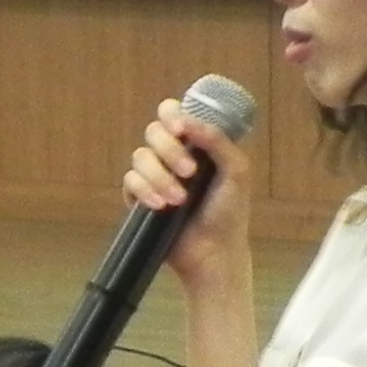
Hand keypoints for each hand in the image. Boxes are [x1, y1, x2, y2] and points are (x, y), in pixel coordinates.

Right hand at [120, 98, 252, 286]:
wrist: (214, 252)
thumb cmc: (229, 212)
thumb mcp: (236, 172)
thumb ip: (217, 141)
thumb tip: (189, 121)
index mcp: (195, 144)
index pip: (173, 114)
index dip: (172, 116)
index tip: (181, 130)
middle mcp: (172, 155)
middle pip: (153, 132)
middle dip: (169, 150)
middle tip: (190, 173)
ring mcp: (154, 176)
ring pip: (140, 156)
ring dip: (159, 176)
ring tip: (178, 200)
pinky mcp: (139, 198)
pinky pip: (130, 181)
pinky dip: (144, 191)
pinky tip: (159, 205)